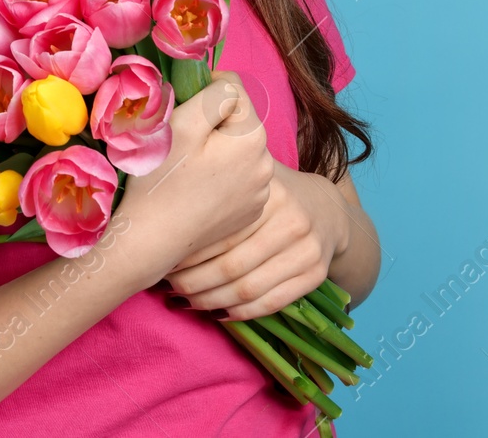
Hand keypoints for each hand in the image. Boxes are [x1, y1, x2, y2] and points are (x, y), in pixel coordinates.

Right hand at [115, 71, 272, 283]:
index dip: (201, 92)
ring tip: (186, 170)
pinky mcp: (248, 211)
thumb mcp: (181, 122)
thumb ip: (212, 92)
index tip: (178, 114)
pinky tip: (195, 191)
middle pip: (236, 120)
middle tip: (179, 146)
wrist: (152, 241)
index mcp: (252, 136)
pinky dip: (218, 177)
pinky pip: (236, 177)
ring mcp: (260, 191)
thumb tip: (225, 83)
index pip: (232, 89)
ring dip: (215, 150)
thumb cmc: (159, 180)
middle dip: (211, 124)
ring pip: (235, 148)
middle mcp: (266, 164)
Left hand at [157, 162, 350, 321]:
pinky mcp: (315, 275)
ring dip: (210, 301)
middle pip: (231, 265)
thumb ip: (218, 176)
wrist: (326, 208)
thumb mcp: (251, 173)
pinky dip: (239, 313)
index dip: (186, 251)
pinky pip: (270, 303)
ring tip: (183, 301)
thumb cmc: (272, 190)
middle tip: (166, 285)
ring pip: (248, 289)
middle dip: (192, 281)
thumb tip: (161, 183)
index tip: (162, 259)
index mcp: (270, 193)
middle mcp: (292, 222)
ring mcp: (307, 251)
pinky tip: (216, 311)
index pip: (219, 232)